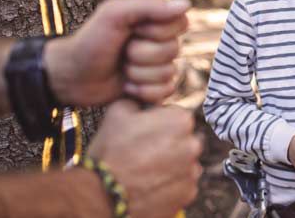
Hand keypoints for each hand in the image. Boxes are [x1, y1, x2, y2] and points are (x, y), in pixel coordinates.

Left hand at [45, 0, 190, 105]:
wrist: (71, 77)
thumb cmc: (89, 42)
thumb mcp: (113, 15)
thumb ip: (148, 6)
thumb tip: (186, 4)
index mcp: (154, 19)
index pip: (180, 23)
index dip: (157, 31)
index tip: (134, 30)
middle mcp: (160, 41)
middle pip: (174, 50)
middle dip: (142, 54)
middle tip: (122, 52)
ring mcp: (158, 65)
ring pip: (169, 73)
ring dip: (139, 74)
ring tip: (121, 69)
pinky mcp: (154, 87)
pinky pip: (165, 91)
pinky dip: (142, 91)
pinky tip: (126, 86)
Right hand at [87, 100, 201, 217]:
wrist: (101, 194)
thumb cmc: (110, 151)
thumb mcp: (118, 112)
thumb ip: (140, 100)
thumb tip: (146, 101)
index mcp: (181, 120)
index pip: (176, 116)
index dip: (159, 123)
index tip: (144, 133)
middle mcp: (193, 144)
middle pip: (183, 139)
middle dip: (168, 143)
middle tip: (144, 153)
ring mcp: (191, 170)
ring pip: (184, 162)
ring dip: (171, 164)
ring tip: (146, 171)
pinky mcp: (188, 193)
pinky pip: (182, 184)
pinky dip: (170, 184)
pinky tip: (151, 184)